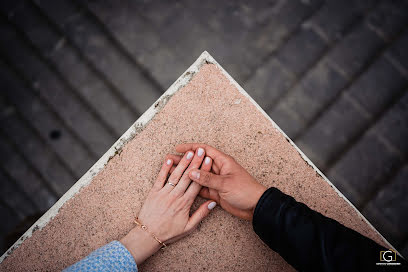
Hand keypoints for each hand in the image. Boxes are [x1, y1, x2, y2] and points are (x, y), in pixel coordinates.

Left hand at [120, 149, 215, 264]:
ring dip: (183, 163)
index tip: (209, 161)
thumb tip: (213, 203)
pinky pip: (160, 178)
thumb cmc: (169, 232)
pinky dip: (164, 168)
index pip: (197, 184)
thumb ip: (201, 214)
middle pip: (188, 176)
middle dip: (195, 162)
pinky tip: (170, 159)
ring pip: (176, 175)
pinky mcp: (154, 192)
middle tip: (201, 151)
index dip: (203, 171)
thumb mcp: (189, 227)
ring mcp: (164, 193)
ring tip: (190, 152)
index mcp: (185, 204)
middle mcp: (175, 196)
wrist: (148, 235)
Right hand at [176, 143, 266, 219]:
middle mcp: (218, 169)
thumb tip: (191, 172)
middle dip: (184, 161)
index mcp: (223, 162)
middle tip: (169, 160)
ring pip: (197, 175)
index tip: (178, 148)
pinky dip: (191, 186)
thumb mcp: (225, 183)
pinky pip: (200, 187)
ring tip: (171, 172)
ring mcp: (215, 181)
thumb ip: (208, 178)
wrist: (255, 207)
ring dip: (185, 173)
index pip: (204, 150)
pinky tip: (180, 185)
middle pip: (198, 162)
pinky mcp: (214, 192)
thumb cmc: (245, 191)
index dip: (191, 148)